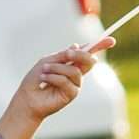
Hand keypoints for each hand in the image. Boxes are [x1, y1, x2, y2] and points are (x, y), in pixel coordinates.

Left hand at [0, 37, 114, 138]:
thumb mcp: (48, 62)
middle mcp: (75, 74)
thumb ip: (62, 56)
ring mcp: (75, 85)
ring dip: (57, 69)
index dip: (100, 46)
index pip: (88, 53)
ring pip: (74, 71)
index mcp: (71, 63)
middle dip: (79, 55)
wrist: (27, 98)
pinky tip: (44, 80)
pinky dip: (53, 78)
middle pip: (88, 61)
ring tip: (44, 72)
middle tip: (67, 54)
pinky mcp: (71, 95)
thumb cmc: (35, 80)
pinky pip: (67, 82)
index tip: (111, 40)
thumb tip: (77, 46)